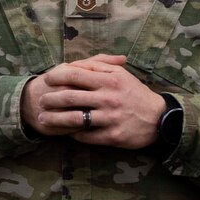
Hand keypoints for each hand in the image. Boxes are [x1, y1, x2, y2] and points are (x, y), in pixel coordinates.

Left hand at [19, 54, 165, 148]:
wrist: (159, 118)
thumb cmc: (134, 93)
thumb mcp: (120, 74)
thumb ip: (97, 65)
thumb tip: (72, 63)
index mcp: (110, 80)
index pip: (74, 74)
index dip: (56, 76)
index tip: (47, 79)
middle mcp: (109, 98)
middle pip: (69, 97)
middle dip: (50, 99)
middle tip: (40, 101)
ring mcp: (110, 118)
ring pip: (74, 119)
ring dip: (54, 119)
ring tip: (43, 119)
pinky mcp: (112, 136)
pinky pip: (85, 136)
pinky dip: (72, 134)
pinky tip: (65, 132)